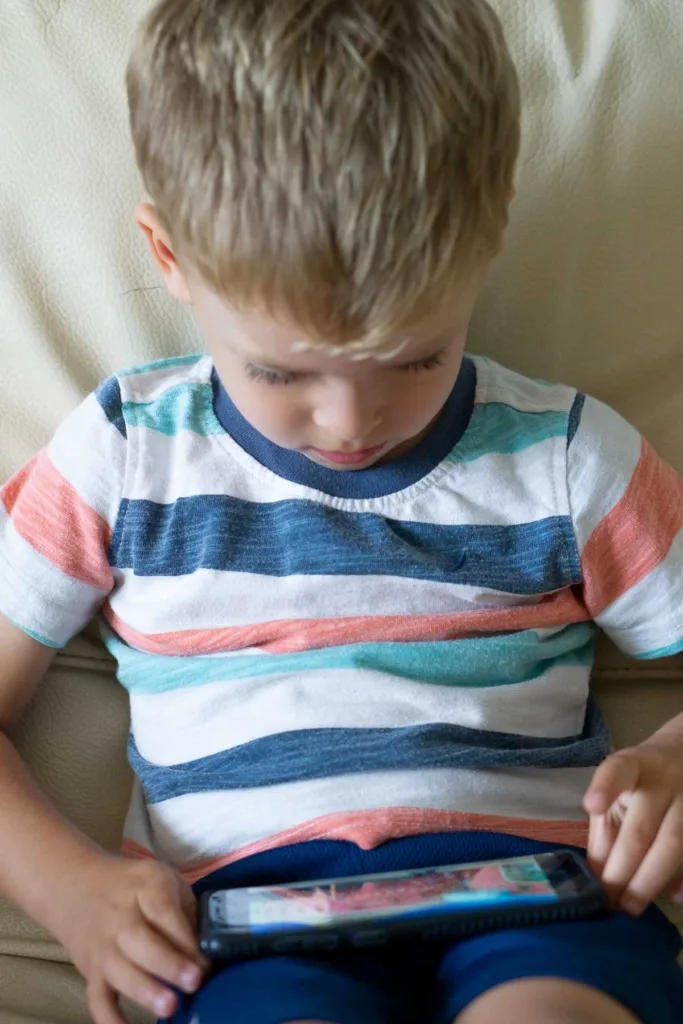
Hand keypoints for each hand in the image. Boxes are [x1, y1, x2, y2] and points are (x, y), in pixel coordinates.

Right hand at [52, 854, 207, 1023]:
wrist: (75, 886)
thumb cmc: (131, 885)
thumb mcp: (163, 879)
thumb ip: (186, 908)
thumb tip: (210, 945)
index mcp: (145, 887)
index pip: (164, 912)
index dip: (185, 938)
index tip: (205, 960)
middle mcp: (120, 918)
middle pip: (140, 942)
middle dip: (168, 964)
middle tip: (193, 982)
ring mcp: (103, 947)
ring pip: (120, 971)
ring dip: (145, 991)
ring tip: (169, 1007)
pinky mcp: (91, 972)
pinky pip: (97, 999)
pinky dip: (110, 1020)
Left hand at [584, 742, 682, 915]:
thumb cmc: (643, 782)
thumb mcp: (618, 793)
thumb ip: (607, 828)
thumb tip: (595, 876)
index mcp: (634, 766)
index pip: (619, 770)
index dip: (606, 788)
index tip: (592, 807)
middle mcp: (665, 779)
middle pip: (642, 827)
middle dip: (622, 869)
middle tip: (608, 902)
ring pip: (675, 843)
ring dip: (650, 881)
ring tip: (631, 907)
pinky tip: (674, 897)